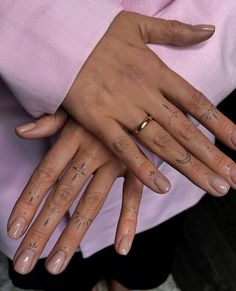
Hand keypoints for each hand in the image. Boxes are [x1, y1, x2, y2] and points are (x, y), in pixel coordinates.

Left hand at [8, 109, 142, 273]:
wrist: (143, 92)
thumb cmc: (104, 98)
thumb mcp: (76, 104)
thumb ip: (50, 121)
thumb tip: (20, 131)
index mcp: (73, 136)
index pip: (44, 175)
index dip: (27, 203)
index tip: (13, 231)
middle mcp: (91, 151)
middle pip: (62, 197)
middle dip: (42, 231)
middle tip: (25, 263)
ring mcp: (116, 161)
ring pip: (91, 203)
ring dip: (73, 236)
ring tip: (56, 266)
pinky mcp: (139, 166)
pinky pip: (133, 196)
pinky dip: (127, 220)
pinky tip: (121, 248)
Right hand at [63, 12, 235, 195]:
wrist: (60, 41)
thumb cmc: (99, 35)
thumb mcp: (139, 25)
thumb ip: (175, 31)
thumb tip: (208, 30)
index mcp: (156, 72)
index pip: (197, 102)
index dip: (220, 124)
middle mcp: (145, 93)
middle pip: (185, 130)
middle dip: (213, 156)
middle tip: (233, 179)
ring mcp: (122, 110)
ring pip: (162, 143)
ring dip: (189, 167)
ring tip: (213, 187)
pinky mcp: (99, 122)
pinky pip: (124, 149)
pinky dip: (143, 168)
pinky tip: (163, 187)